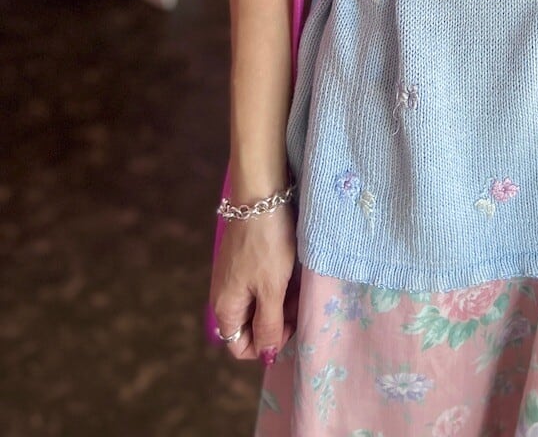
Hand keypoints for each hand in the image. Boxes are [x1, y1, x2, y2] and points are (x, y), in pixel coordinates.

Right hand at [211, 207, 298, 363]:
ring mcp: (235, 276)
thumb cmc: (266, 244)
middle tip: (299, 301)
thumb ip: (268, 325)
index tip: (288, 325)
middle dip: (278, 319)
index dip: (266, 344)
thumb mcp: (271, 289)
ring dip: (281, 299)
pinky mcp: (246, 259)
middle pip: (252, 324)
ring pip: (261, 302)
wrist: (260, 195)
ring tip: (299, 282)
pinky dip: (278, 281)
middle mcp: (226, 295)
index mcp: (226, 308)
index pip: (241, 347)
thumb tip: (264, 355)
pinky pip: (262, 282)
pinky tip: (292, 269)